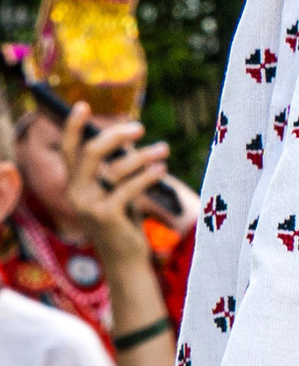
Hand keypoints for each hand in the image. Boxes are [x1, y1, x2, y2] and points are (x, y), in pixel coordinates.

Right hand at [57, 108, 186, 278]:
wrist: (126, 260)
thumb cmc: (124, 221)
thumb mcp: (116, 192)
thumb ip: (114, 169)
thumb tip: (128, 137)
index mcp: (75, 184)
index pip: (68, 150)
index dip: (73, 127)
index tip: (82, 105)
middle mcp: (76, 193)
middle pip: (92, 152)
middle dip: (116, 136)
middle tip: (140, 128)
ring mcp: (89, 206)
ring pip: (116, 169)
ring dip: (143, 156)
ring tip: (163, 150)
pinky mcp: (105, 216)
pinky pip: (129, 188)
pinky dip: (147, 176)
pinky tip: (161, 169)